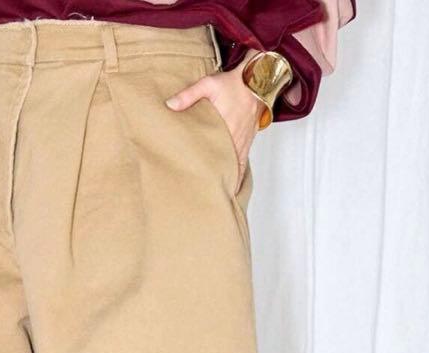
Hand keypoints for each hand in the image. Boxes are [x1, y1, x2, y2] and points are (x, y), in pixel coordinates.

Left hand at [164, 55, 264, 188]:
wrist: (258, 78)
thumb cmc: (234, 82)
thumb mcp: (209, 84)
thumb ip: (188, 95)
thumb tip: (170, 105)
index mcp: (227, 127)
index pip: (218, 155)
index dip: (213, 172)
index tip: (206, 187)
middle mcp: (237, 137)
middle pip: (229, 166)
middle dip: (221, 182)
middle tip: (211, 198)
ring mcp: (244, 140)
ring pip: (237, 166)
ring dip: (232, 181)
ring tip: (222, 198)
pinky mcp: (248, 139)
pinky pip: (243, 160)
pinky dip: (240, 173)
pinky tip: (235, 185)